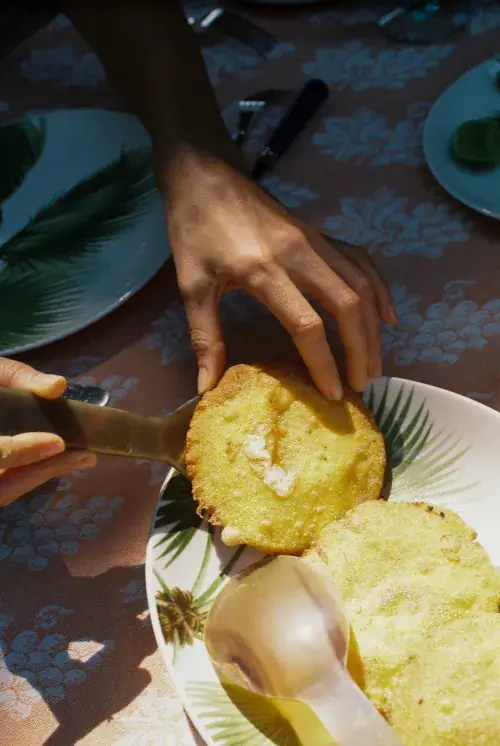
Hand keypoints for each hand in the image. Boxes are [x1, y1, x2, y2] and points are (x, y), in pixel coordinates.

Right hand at [0, 359, 96, 505]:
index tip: (57, 442)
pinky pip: (2, 486)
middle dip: (42, 471)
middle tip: (85, 456)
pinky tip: (56, 461)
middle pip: (0, 485)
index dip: (21, 451)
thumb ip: (17, 377)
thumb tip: (57, 387)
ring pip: (2, 491)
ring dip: (40, 476)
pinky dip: (28, 475)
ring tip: (80, 458)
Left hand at [164, 152, 396, 398]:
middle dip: (361, 350)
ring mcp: (315, 240)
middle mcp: (300, 254)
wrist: (204, 172)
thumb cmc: (194, 229)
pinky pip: (360, 261)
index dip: (324, 363)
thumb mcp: (191, 284)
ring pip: (361, 284)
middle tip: (363, 385)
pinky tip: (388, 315)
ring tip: (376, 362)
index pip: (308, 325)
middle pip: (348, 306)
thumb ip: (205, 337)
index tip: (334, 395)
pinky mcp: (319, 233)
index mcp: (265, 271)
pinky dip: (379, 288)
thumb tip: (208, 388)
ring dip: (373, 326)